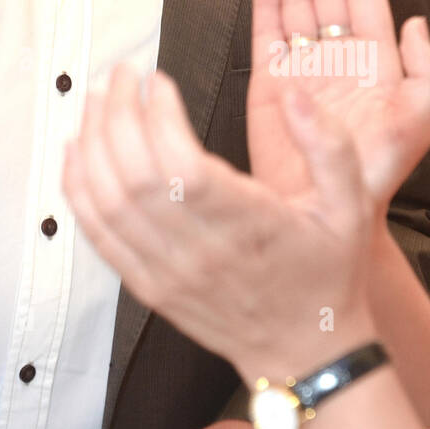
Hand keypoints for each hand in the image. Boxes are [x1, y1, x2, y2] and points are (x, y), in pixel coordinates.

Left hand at [63, 63, 376, 385]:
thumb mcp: (352, 207)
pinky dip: (79, 189)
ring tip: (97, 99)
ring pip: (108, 201)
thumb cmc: (325, 276)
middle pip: (135, 176)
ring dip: (93, 142)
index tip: (157, 80)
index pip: (184, 167)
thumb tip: (297, 98)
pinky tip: (77, 151)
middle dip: (118, 114)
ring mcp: (168, 272)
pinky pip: (98, 235)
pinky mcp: (147, 286)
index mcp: (248, 227)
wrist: (306, 353)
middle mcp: (201, 253)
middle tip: (121, 76)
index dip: (159, 117)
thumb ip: (331, 146)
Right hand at [248, 0, 429, 214]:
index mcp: (373, 63)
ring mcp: (302, 66)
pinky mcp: (270, 79)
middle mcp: (337, 58)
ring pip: (297, 0)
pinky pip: (267, 29)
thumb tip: (417, 25)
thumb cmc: (369, 177)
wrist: (321, 210)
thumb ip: (424, 72)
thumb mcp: (414, 125)